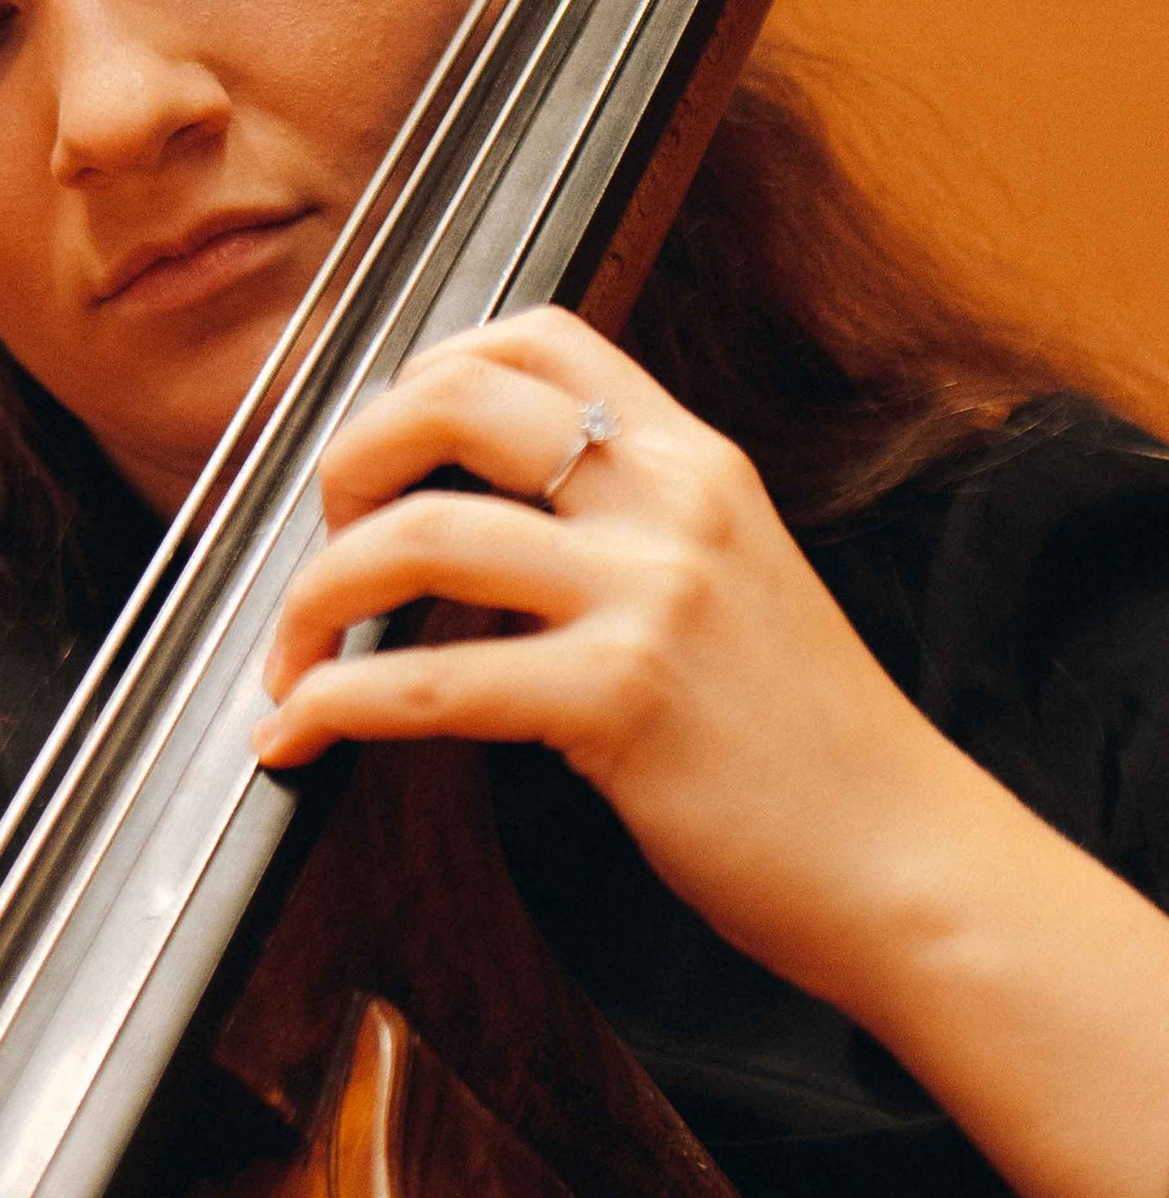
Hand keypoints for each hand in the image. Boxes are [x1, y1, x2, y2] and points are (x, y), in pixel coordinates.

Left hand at [255, 306, 986, 1022]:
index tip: (378, 456)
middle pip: (452, 401)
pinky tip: (294, 736)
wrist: (907, 860)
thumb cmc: (805, 748)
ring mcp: (649, 594)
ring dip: (311, 598)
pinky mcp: (619, 698)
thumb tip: (477, 533)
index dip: (420, 375)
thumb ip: (627, 534)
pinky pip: (422, 683)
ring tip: (289, 660)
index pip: (534, 337)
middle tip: (323, 546)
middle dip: (346, 465)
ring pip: (419, 536)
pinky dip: (329, 704)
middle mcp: (670, 500)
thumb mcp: (731, 584)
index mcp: (694, 461)